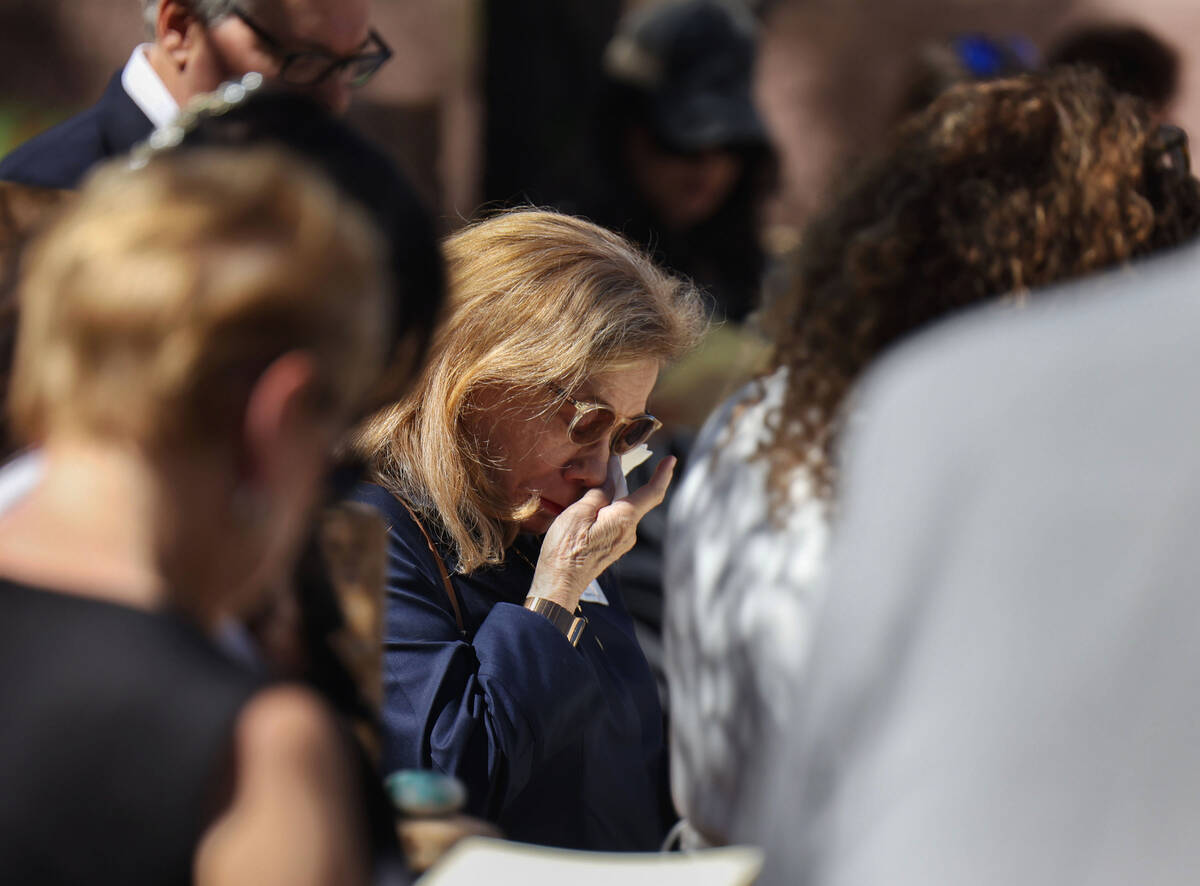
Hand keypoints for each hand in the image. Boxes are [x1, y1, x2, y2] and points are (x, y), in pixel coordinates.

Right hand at [527, 456, 675, 611]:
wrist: (560, 584)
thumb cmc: (566, 550)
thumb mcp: (578, 513)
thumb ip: (597, 494)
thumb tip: (610, 482)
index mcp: (623, 519)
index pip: (651, 493)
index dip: (662, 475)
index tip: (670, 459)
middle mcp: (628, 532)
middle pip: (634, 499)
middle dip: (624, 480)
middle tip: (613, 461)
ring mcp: (622, 542)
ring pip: (624, 511)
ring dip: (614, 495)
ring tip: (597, 482)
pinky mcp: (612, 548)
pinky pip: (616, 522)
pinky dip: (609, 509)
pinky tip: (593, 504)